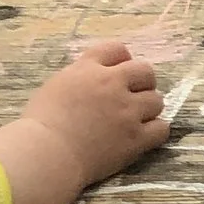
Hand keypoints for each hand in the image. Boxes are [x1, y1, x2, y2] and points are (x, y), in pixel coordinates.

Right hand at [0, 41, 169, 203]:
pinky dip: (156, 130)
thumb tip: (94, 77)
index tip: (120, 73)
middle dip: (143, 82)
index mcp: (88, 69)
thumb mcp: (57, 85)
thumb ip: (80, 77)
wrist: (47, 153)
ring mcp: (127, 111)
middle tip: (134, 96)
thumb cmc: (41, 123)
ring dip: (149, 108)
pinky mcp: (136, 138)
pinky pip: (162, 128)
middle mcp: (112, 84)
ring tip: (136, 119)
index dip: (122, 60)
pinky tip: (145, 135)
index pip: (117, 49)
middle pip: (145, 71)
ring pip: (157, 100)